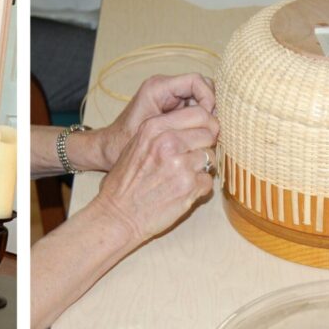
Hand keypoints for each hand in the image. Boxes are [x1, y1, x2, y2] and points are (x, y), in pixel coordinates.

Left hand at [94, 73, 216, 169]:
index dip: (208, 98)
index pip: (196, 81)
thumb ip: (180, 124)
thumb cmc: (122, 143)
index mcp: (158, 87)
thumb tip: (211, 120)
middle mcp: (165, 88)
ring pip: (201, 98)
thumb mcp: (153, 132)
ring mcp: (169, 98)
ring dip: (207, 114)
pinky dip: (200, 120)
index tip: (208, 120)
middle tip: (212, 128)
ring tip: (207, 134)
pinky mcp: (172, 108)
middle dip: (211, 106)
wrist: (108, 150)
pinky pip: (194, 108)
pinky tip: (199, 136)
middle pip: (202, 87)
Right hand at [94, 102, 217, 241]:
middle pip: (209, 134)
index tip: (203, 134)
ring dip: (202, 169)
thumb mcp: (136, 146)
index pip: (198, 113)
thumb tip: (192, 128)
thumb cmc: (124, 183)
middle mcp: (168, 143)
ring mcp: (181, 165)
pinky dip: (199, 188)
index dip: (206, 124)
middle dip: (205, 146)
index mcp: (154, 128)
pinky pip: (208, 181)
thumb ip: (162, 133)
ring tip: (182, 178)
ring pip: (211, 158)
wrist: (117, 215)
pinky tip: (182, 192)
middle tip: (192, 159)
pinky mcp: (189, 187)